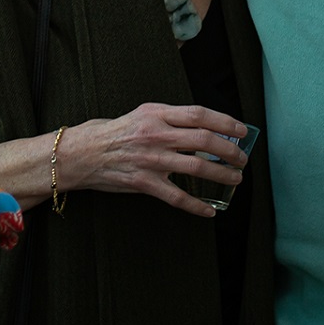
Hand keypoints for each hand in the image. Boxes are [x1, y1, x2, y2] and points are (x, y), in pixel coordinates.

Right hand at [65, 103, 249, 216]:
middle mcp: (156, 135)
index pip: (199, 114)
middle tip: (242, 158)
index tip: (241, 130)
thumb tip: (201, 126)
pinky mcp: (144, 183)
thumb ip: (169, 119)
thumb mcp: (141, 114)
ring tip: (235, 178)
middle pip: (203, 141)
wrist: (82, 154)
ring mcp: (151, 160)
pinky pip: (178, 197)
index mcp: (156, 114)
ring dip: (222, 174)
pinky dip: (197, 206)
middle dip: (229, 150)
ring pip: (197, 168)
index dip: (225, 121)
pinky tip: (210, 210)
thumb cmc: (112, 132)